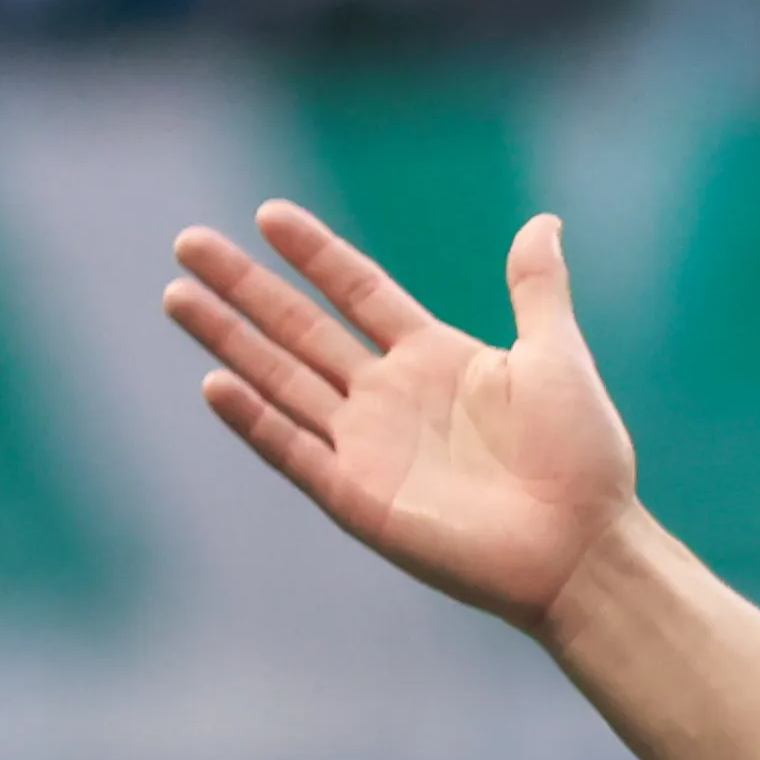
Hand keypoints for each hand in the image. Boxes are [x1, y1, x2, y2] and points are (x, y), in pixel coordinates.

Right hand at [162, 201, 636, 632]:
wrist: (582, 546)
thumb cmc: (582, 456)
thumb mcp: (558, 356)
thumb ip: (537, 289)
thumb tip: (543, 221)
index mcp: (435, 357)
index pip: (358, 292)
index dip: (316, 255)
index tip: (268, 213)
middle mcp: (390, 396)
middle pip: (301, 329)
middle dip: (245, 287)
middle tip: (188, 242)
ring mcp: (368, 446)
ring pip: (282, 381)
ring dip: (230, 342)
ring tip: (177, 296)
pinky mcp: (358, 497)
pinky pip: (295, 451)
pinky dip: (255, 421)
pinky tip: (215, 383)